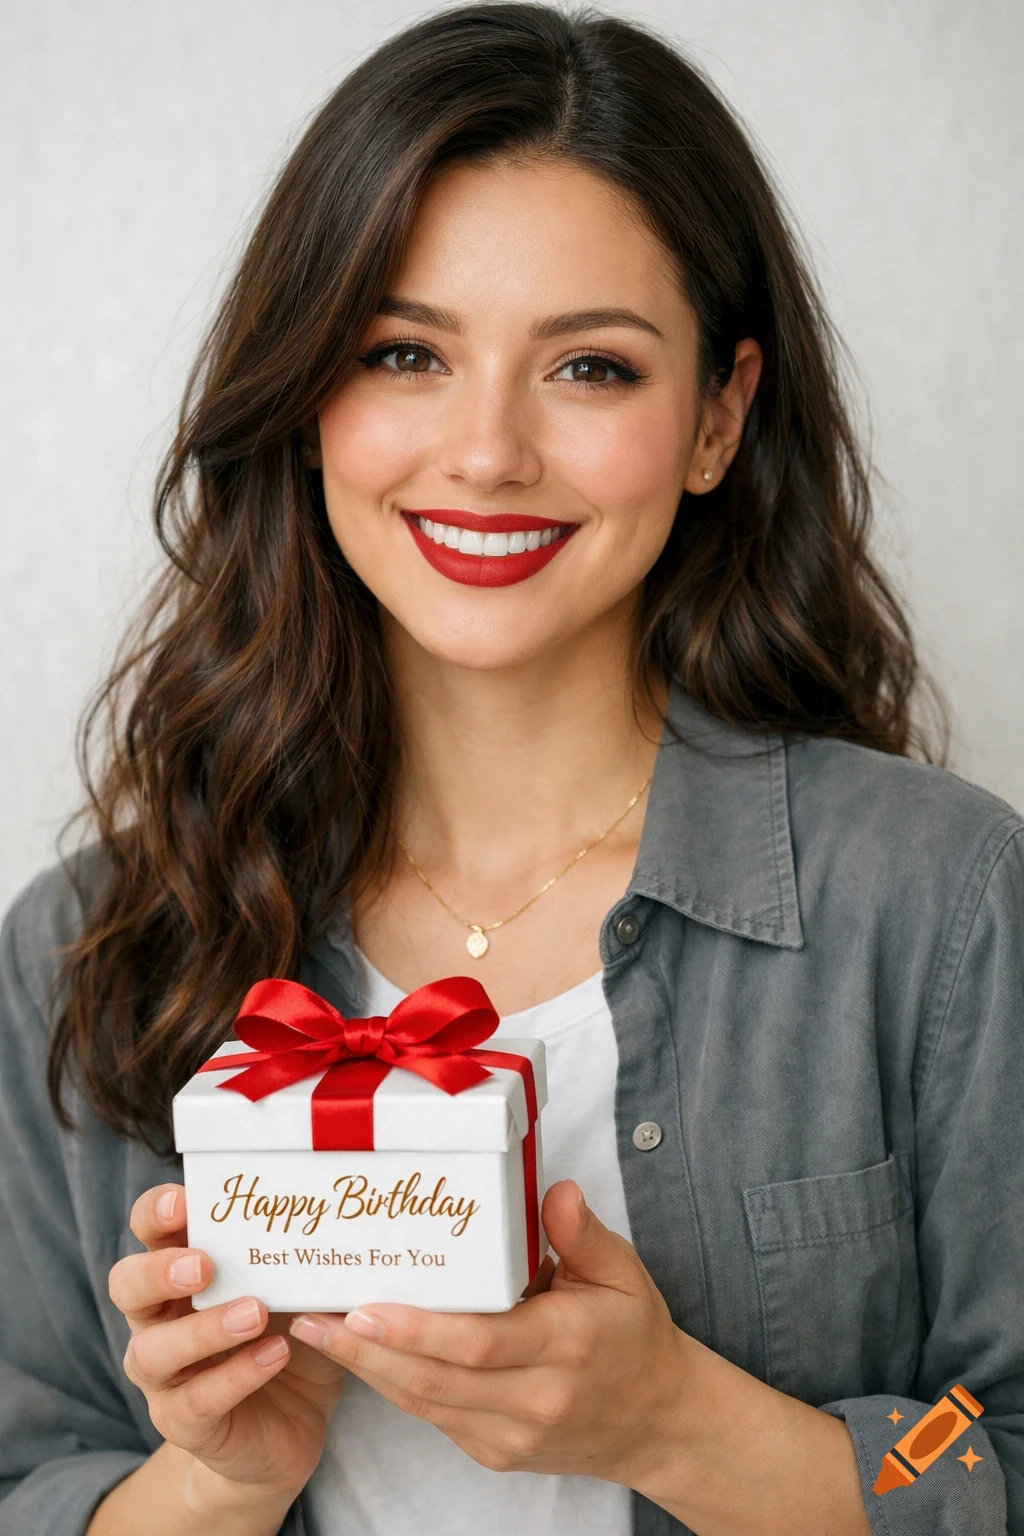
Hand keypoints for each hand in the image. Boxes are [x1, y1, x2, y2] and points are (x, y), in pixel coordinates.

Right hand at [108, 1183, 344, 1501]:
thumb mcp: (295, 1289)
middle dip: (159, 1271)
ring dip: (204, 1329)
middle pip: (126, 1286)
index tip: (183, 1200)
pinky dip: (237, 1375)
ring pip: (153, 1351)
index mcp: (179, 1272)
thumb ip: (297, 1254)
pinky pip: (198, 1400)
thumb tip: (334, 1212)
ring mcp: (165, 1376)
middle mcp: (158, 1320)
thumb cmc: (288, 1335)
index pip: (149, 1231)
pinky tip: (276, 1354)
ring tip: (255, 1313)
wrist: (290, 1427)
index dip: (156, 1212)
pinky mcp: (184, 1423)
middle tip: (204, 1265)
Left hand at [288, 1179, 695, 1484]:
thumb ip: (583, 1234)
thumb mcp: (623, 1275)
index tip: (366, 1307)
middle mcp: (535, 1398)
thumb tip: (555, 1191)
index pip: (480, 1344)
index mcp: (567, 1345)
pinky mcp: (497, 1452)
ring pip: (426, 1404)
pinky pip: (436, 1417)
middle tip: (314, 1318)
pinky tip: (362, 1357)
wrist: (657, 1423)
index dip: (417, 1330)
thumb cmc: (635, 1336)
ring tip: (318, 1332)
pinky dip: (395, 1386)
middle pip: (436, 1381)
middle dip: (367, 1351)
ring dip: (367, 1370)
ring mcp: (513, 1434)